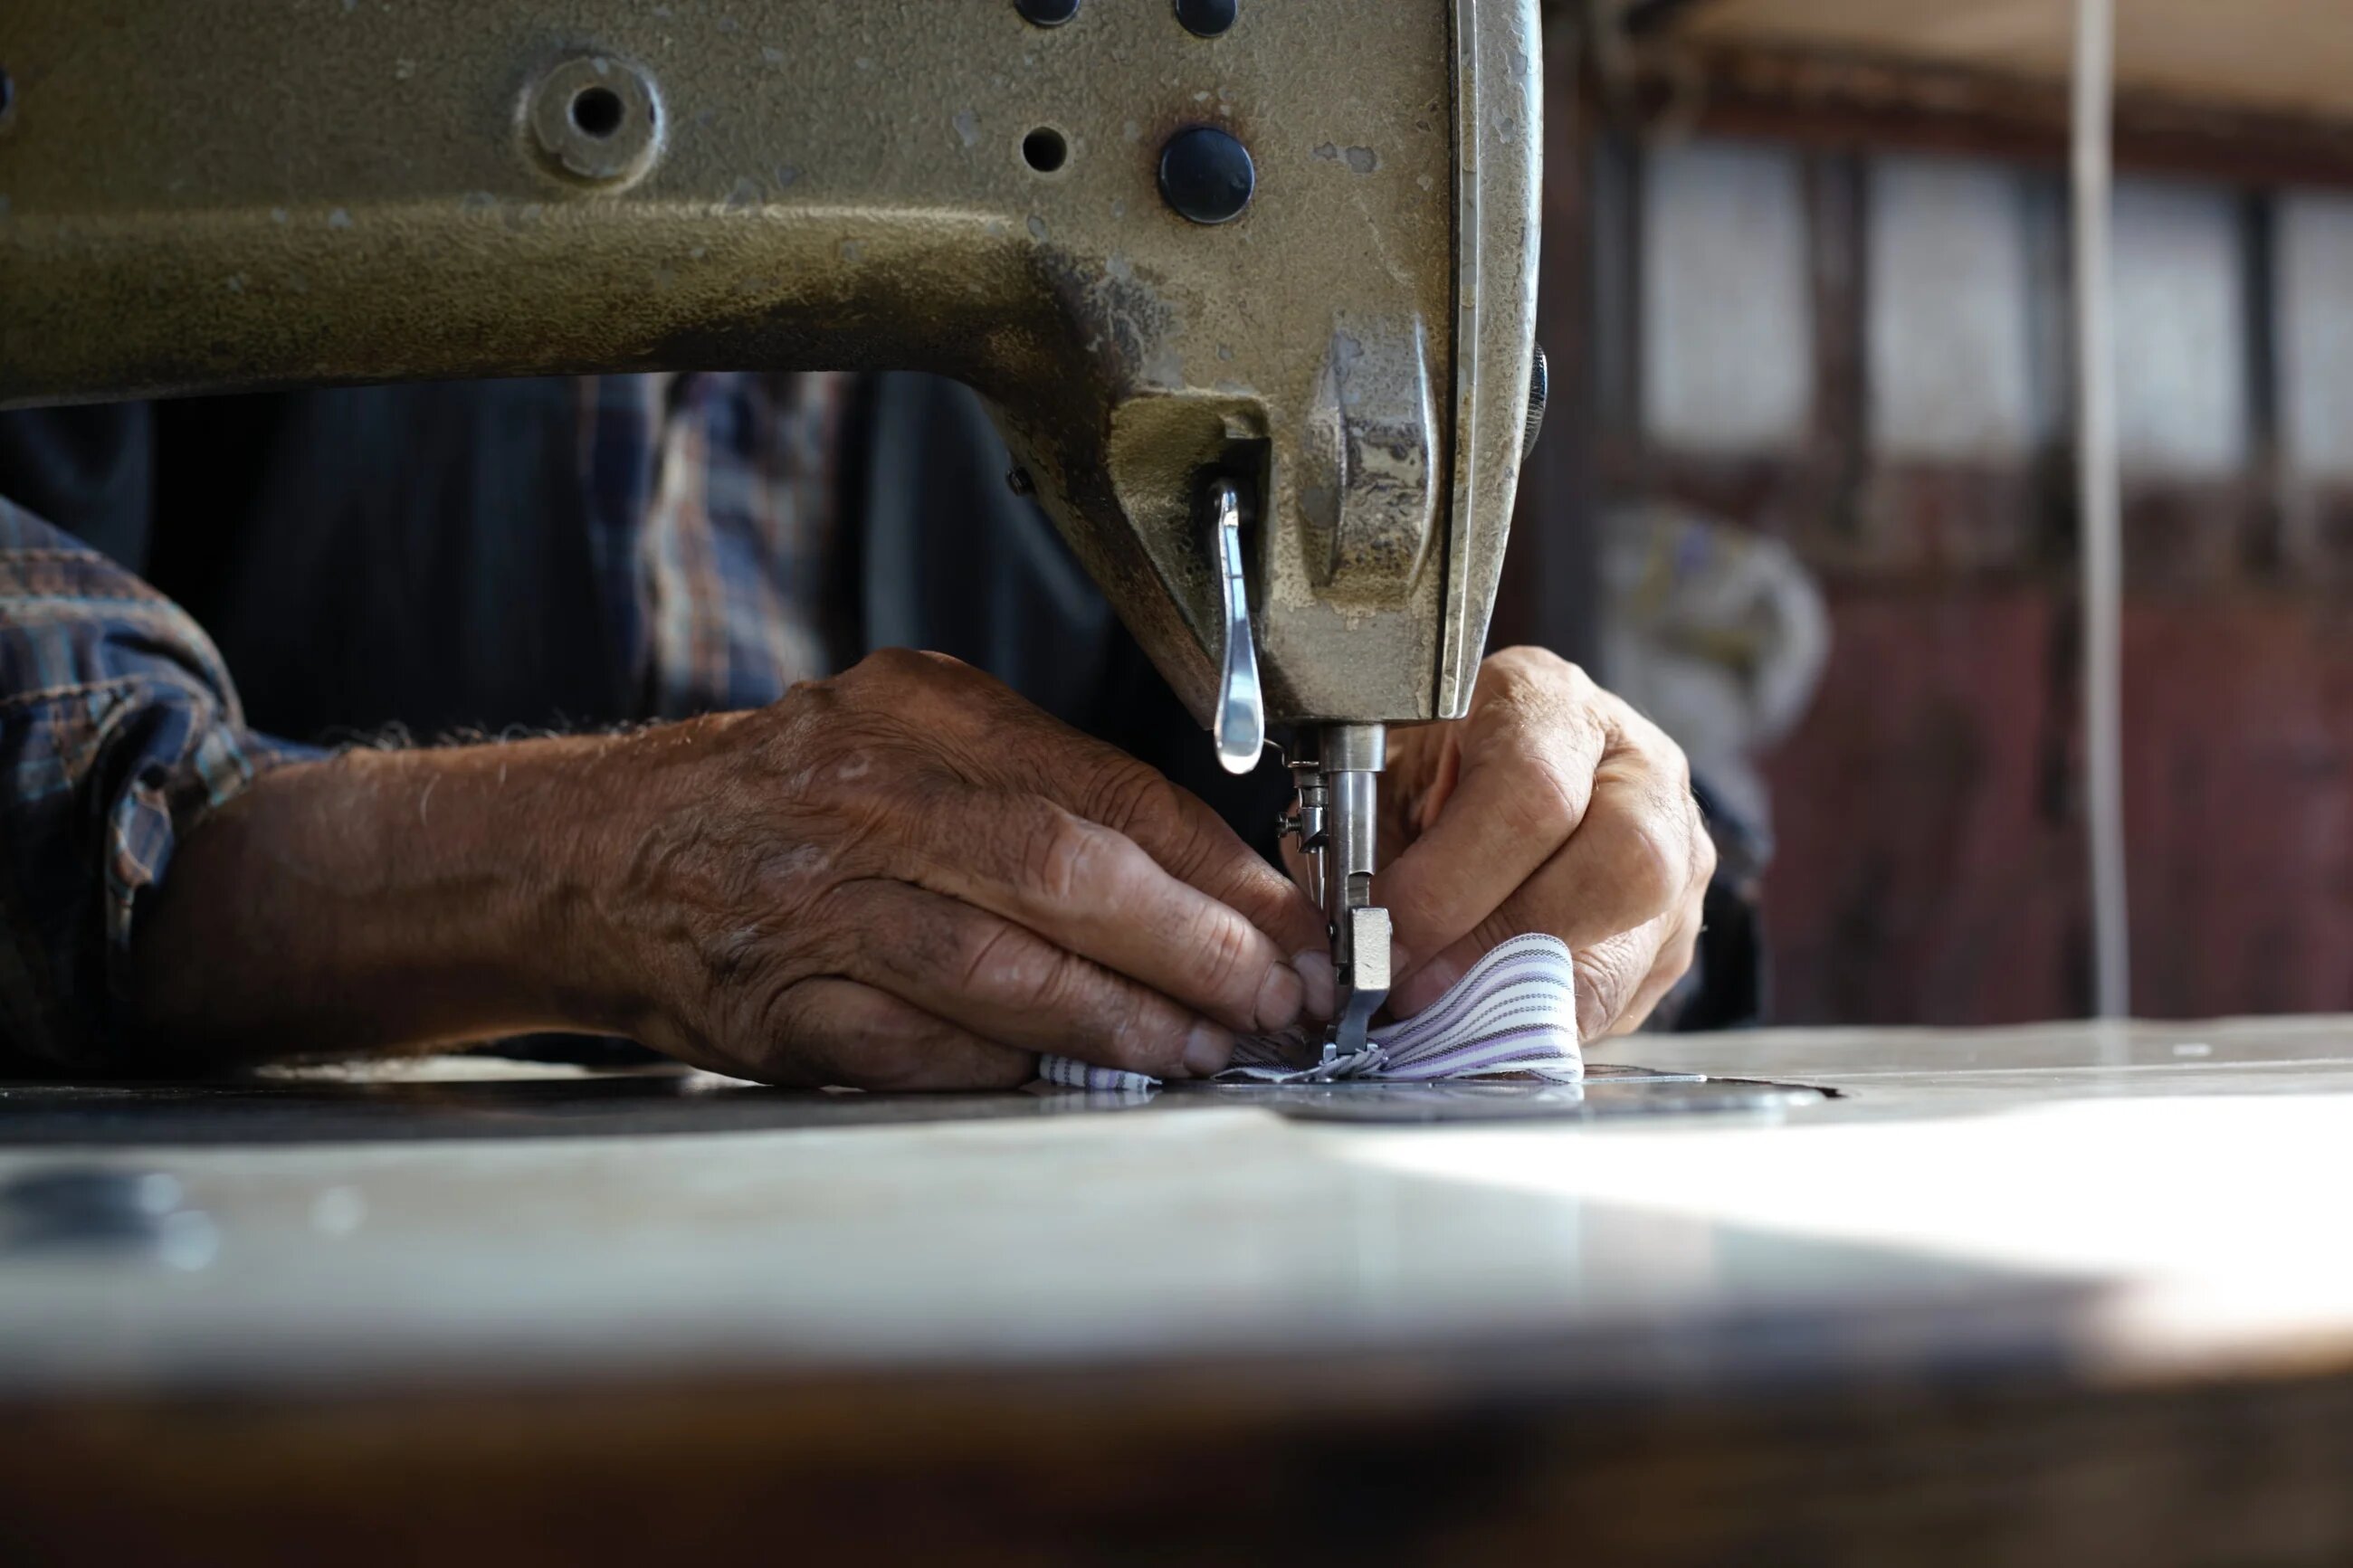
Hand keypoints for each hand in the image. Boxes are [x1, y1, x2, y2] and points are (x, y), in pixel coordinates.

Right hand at [577, 650, 1331, 1087]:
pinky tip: (1070, 1077)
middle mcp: (866, 794)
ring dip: (1121, 1025)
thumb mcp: (910, 737)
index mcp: (921, 714)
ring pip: (1001, 972)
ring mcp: (814, 902)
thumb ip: (1037, 786)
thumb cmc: (787, 799)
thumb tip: (1207, 882)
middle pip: (1067, 875)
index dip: (1221, 873)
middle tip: (1274, 1002)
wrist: (606, 855)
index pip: (1108, 792)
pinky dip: (1007, 1066)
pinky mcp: (777, 1003)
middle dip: (1195, 951)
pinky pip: (918, 1048)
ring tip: (1199, 1051)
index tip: (1295, 930)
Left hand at [1371, 648, 1714, 1039]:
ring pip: (1636, 941)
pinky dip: (1552, 1019)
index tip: (1386, 939)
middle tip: (1421, 992)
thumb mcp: (1378, 787)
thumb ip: (1365, 857)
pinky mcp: (1680, 923)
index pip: (1531, 793)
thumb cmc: (1426, 780)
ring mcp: (1680, 845)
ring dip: (1530, 996)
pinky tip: (1491, 1019)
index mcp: (1547, 703)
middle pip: (1621, 863)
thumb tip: (1352, 953)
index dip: (1454, 883)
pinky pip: (1631, 992)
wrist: (1495, 777)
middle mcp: (1637, 764)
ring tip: (1446, 1017)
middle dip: (1506, 944)